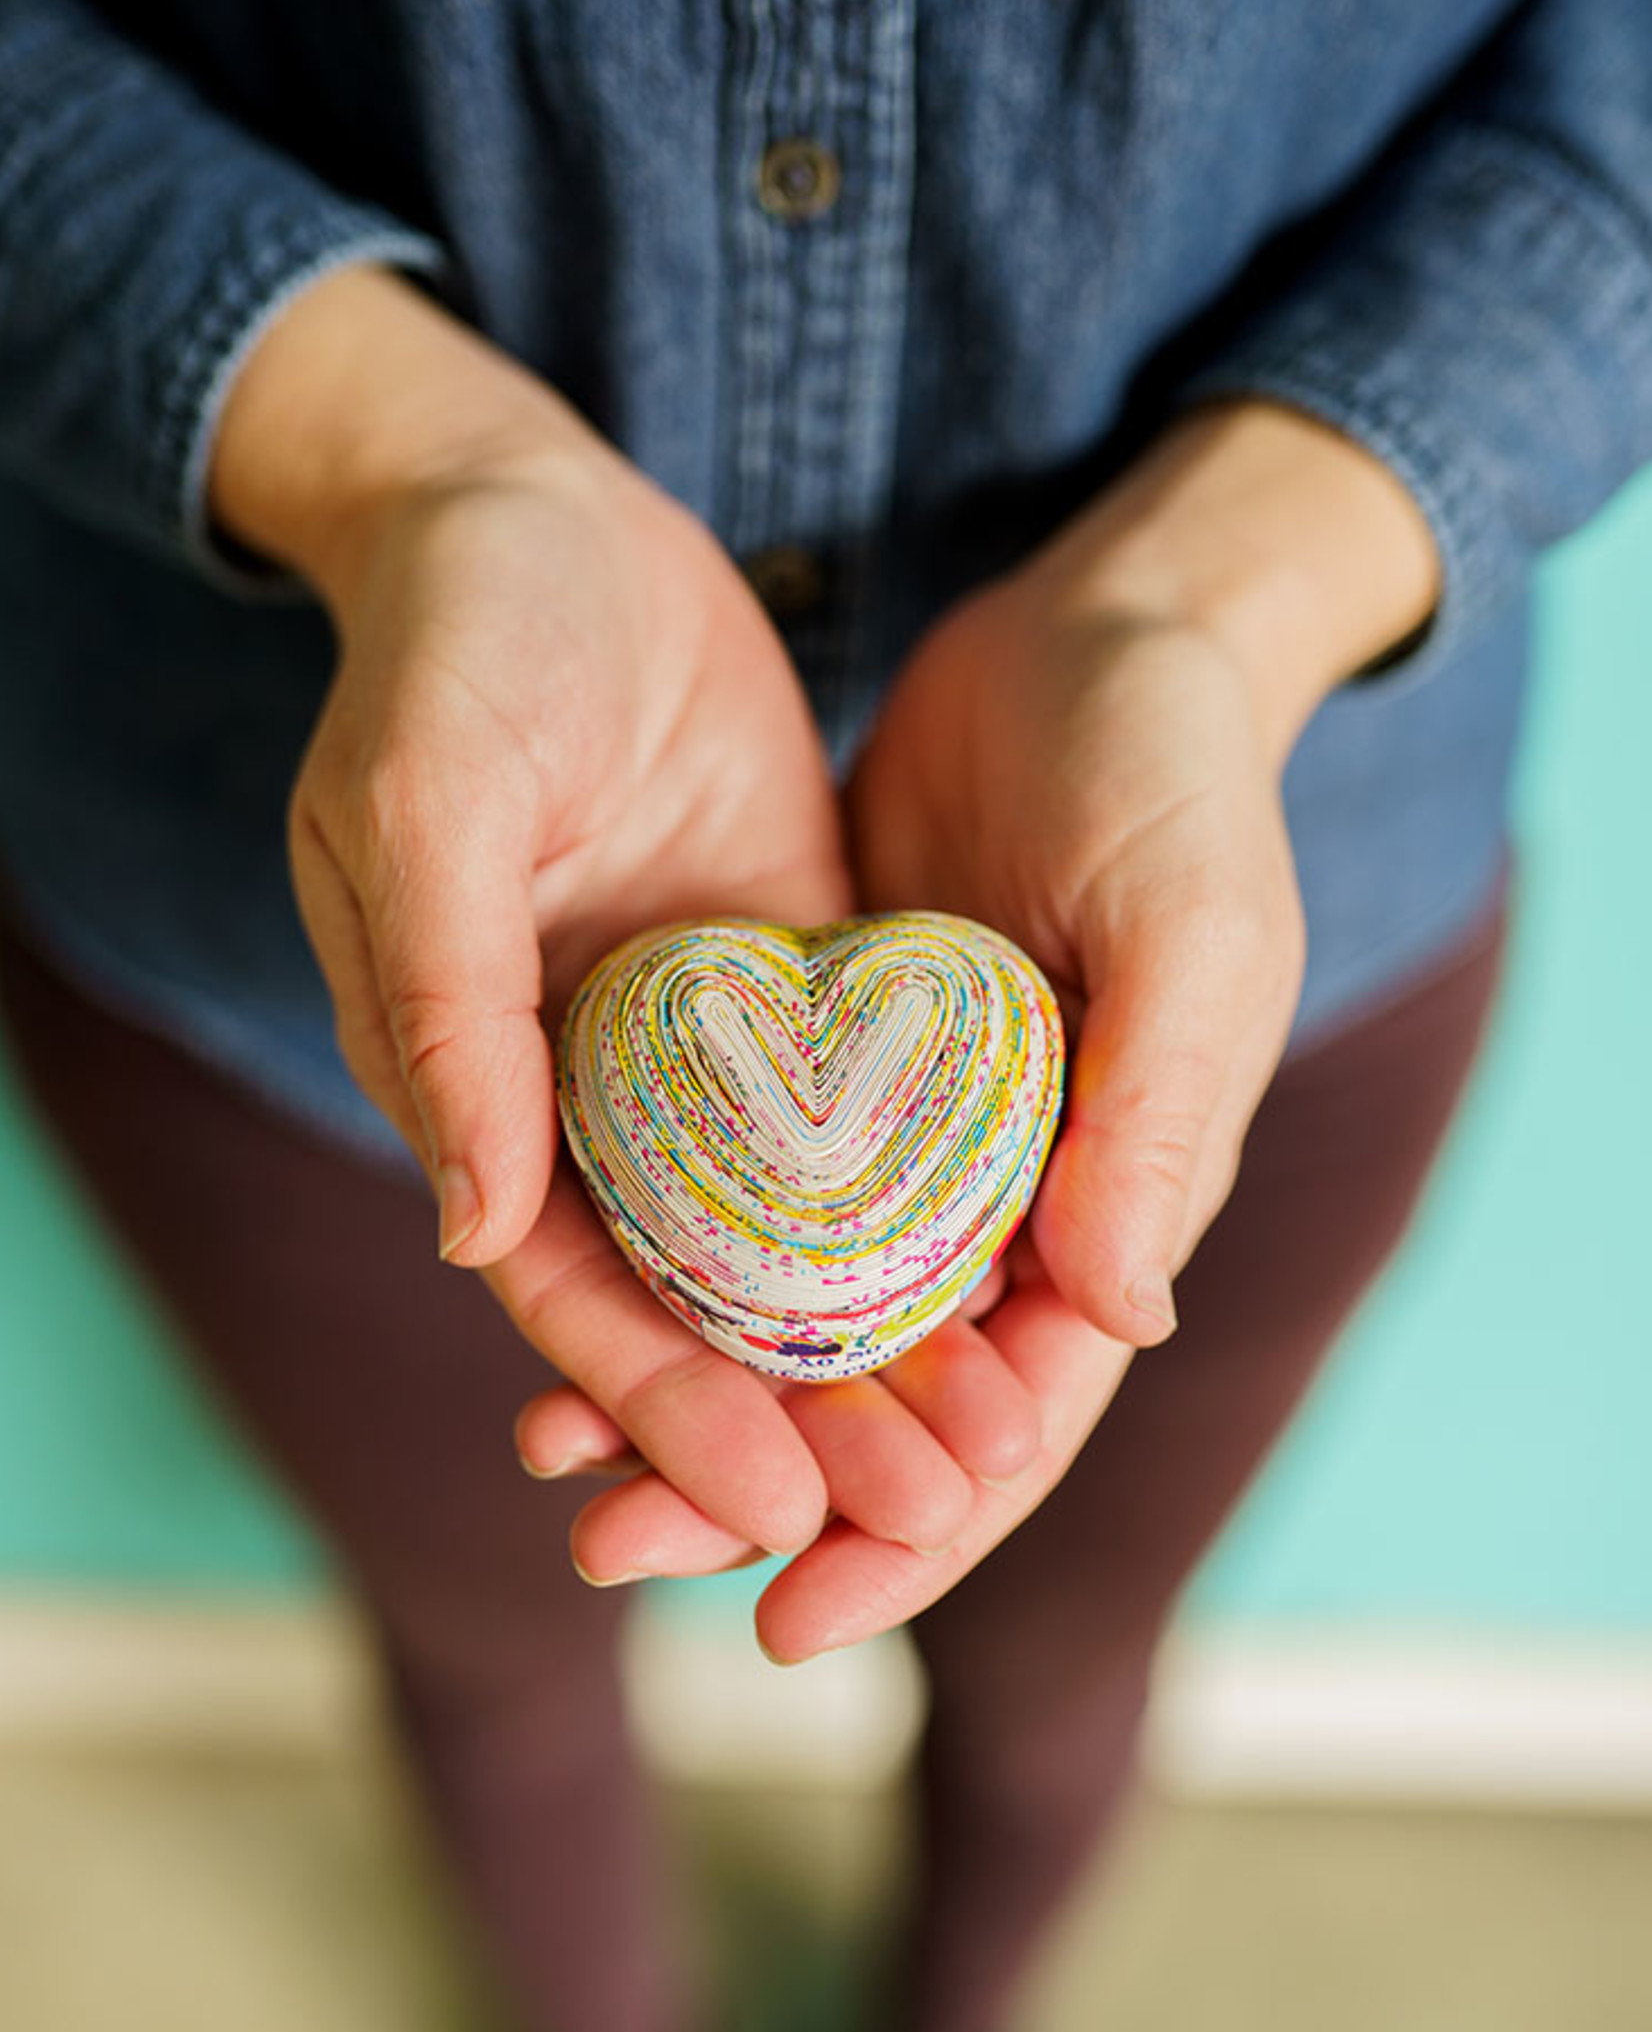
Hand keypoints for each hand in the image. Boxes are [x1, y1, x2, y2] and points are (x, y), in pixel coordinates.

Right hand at [212, 264, 1038, 1560]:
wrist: (537, 506)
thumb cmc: (453, 641)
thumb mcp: (430, 796)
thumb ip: (441, 1009)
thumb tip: (476, 1236)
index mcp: (469, 1083)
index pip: (568, 1288)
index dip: (659, 1409)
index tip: (766, 1509)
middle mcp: (578, 1094)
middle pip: (687, 1301)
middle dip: (787, 1422)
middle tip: (911, 1525)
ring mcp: (688, 1044)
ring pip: (780, 1242)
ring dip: (864, 1353)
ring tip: (976, 1455)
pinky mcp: (778, 980)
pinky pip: (844, 1128)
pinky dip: (901, 1220)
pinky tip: (993, 1296)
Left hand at [545, 401, 1439, 1656]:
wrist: (1097, 634)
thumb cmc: (1176, 777)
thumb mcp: (1193, 931)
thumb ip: (1161, 1117)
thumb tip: (1118, 1317)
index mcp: (1114, 1207)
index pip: (1019, 1420)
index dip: (916, 1529)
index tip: (791, 1618)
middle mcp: (1007, 1200)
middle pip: (878, 1394)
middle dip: (759, 1490)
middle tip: (609, 1548)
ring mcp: (909, 1136)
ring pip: (790, 1311)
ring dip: (683, 1390)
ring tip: (551, 1461)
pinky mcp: (829, 1061)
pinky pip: (736, 1187)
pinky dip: (661, 1251)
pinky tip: (554, 1284)